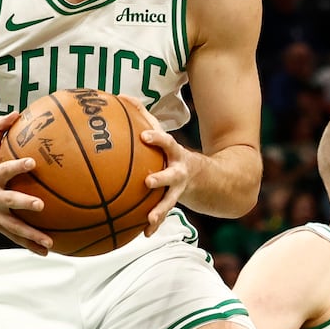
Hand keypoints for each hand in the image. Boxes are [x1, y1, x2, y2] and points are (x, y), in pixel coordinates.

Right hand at [0, 112, 50, 254]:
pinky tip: (47, 251)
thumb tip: (17, 113)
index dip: (17, 166)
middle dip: (23, 204)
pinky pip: (15, 238)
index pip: (4, 170)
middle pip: (8, 201)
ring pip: (13, 227)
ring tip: (49, 241)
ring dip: (31, 235)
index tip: (32, 162)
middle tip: (40, 205)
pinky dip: (30, 245)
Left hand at [119, 96, 188, 236]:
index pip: (167, 142)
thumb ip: (143, 116)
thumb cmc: (172, 152)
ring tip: (149, 218)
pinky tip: (144, 233)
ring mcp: (178, 189)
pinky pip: (163, 214)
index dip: (157, 138)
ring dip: (159, 209)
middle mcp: (178, 171)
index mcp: (173, 152)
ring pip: (169, 200)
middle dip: (161, 178)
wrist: (208, 177)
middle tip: (147, 181)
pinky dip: (154, 223)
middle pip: (171, 175)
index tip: (144, 136)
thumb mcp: (163, 134)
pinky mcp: (174, 202)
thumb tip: (121, 95)